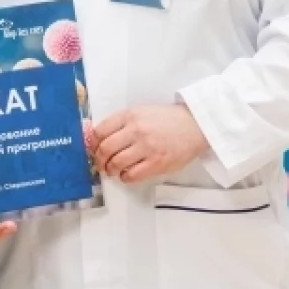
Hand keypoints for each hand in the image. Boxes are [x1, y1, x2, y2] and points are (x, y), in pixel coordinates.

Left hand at [91, 103, 209, 183]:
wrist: (194, 125)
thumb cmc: (167, 119)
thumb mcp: (142, 111)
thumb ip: (122, 122)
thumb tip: (101, 138)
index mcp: (130, 115)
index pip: (100, 131)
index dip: (94, 143)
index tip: (94, 148)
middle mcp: (136, 130)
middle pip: (105, 149)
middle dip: (99, 159)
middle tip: (100, 163)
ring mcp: (146, 147)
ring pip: (116, 163)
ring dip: (110, 170)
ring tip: (112, 170)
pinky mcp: (157, 163)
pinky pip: (132, 175)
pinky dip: (125, 177)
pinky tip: (126, 175)